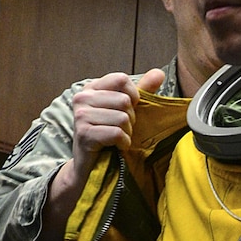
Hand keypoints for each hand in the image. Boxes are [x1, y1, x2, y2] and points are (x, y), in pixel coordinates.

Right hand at [29, 67, 166, 240]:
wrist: (90, 168)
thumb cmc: (108, 137)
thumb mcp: (125, 111)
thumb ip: (142, 91)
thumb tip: (159, 73)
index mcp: (90, 88)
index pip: (122, 79)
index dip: (134, 96)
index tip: (128, 111)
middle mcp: (82, 98)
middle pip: (125, 100)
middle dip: (130, 119)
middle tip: (121, 131)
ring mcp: (80, 116)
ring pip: (123, 117)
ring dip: (127, 133)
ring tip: (117, 140)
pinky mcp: (84, 134)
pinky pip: (117, 133)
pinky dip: (123, 143)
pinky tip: (116, 148)